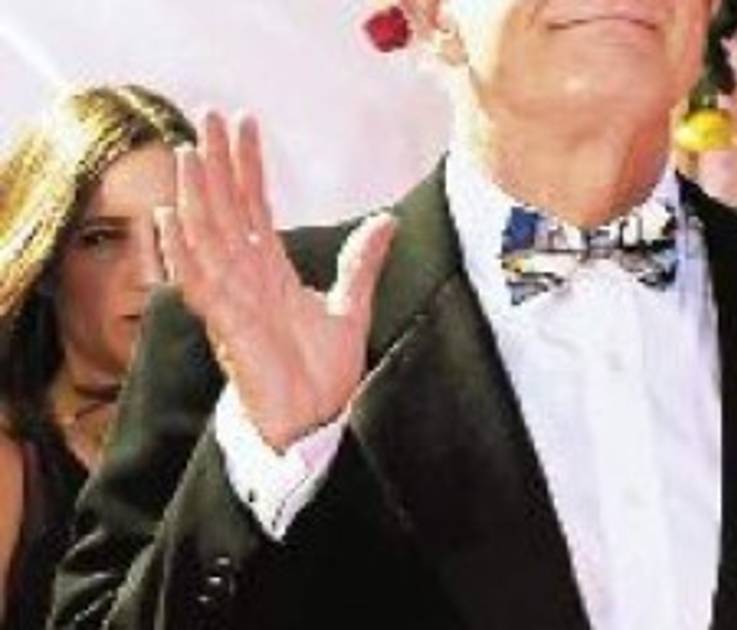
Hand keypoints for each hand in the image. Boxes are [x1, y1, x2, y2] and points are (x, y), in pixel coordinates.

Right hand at [154, 112, 395, 449]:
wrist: (315, 422)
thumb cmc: (322, 373)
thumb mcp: (351, 309)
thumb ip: (362, 263)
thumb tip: (386, 220)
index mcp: (270, 271)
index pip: (254, 206)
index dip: (248, 165)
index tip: (244, 124)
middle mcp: (244, 280)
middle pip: (224, 211)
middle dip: (215, 164)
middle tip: (208, 116)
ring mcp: (232, 302)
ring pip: (205, 239)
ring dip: (196, 197)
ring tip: (189, 154)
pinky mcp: (227, 329)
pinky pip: (198, 287)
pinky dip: (182, 254)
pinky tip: (171, 221)